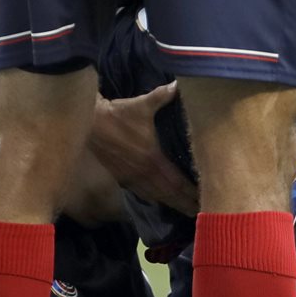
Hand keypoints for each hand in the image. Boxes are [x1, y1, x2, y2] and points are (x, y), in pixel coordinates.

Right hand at [90, 85, 198, 215]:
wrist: (91, 122)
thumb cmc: (119, 114)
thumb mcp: (143, 104)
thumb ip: (163, 96)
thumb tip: (179, 85)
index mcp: (152, 159)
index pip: (176, 181)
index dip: (190, 191)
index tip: (204, 197)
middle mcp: (143, 173)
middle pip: (168, 194)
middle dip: (184, 203)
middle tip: (199, 211)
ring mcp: (131, 178)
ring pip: (155, 197)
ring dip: (170, 204)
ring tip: (185, 210)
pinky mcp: (121, 177)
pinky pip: (141, 193)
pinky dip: (154, 199)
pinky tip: (160, 201)